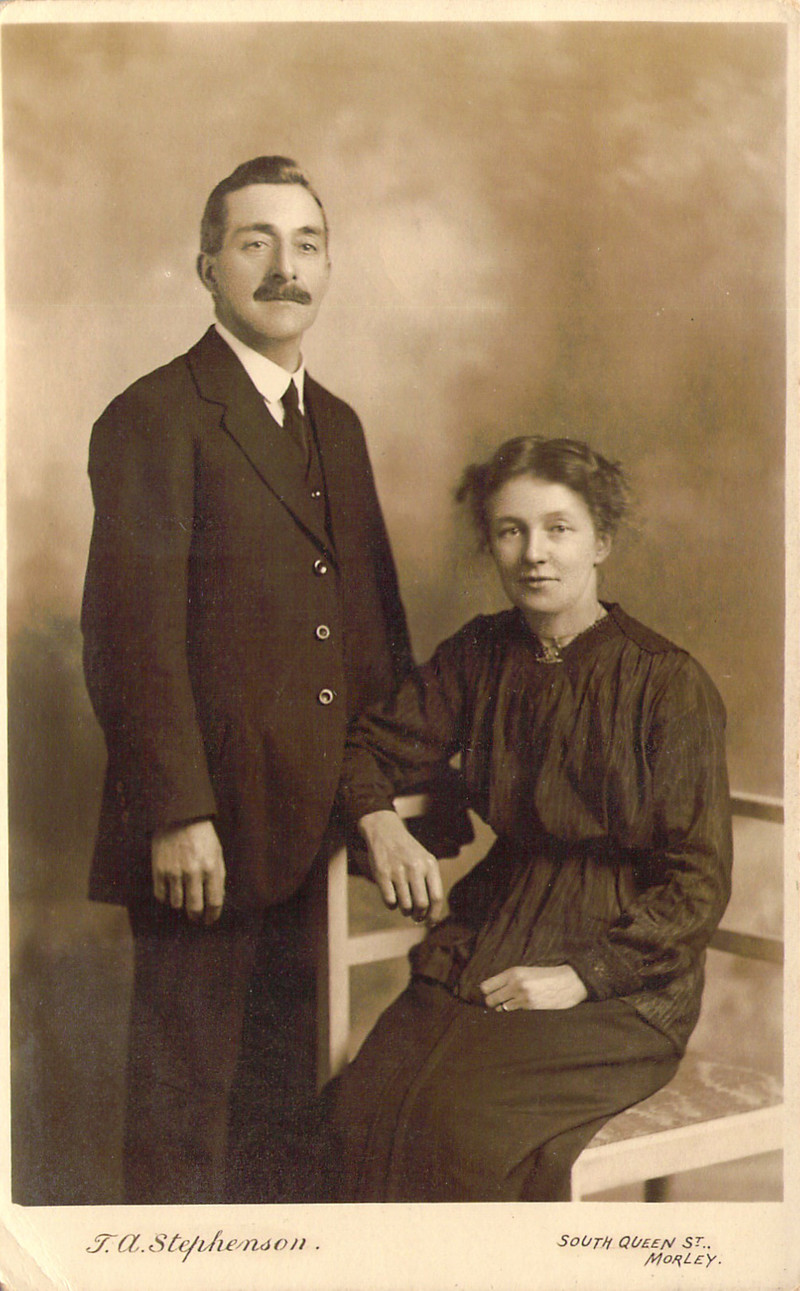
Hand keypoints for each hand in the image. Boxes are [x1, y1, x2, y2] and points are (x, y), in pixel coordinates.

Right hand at [151, 819, 225, 923]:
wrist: (178, 817)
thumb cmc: (201, 836)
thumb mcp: (217, 853)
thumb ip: (217, 877)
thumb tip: (215, 901)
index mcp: (211, 867)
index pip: (214, 902)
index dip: (212, 915)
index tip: (209, 920)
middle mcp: (193, 872)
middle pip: (194, 908)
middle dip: (196, 916)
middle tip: (196, 917)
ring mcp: (174, 872)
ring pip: (177, 904)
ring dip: (181, 905)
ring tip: (183, 898)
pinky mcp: (159, 870)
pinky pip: (161, 896)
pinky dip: (166, 898)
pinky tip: (170, 892)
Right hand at [358, 810, 444, 924]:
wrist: (386, 832)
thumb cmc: (409, 853)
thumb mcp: (425, 861)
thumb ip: (431, 884)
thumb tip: (432, 916)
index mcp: (430, 865)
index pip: (436, 897)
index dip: (434, 914)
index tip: (430, 923)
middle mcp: (415, 867)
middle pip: (421, 904)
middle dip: (418, 915)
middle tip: (415, 916)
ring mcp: (398, 870)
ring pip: (405, 905)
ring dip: (405, 911)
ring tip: (404, 906)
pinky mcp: (382, 874)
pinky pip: (389, 901)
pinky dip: (391, 905)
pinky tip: (392, 897)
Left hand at [480, 964, 588, 1010]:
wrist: (568, 981)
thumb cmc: (547, 975)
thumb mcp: (526, 971)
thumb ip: (510, 978)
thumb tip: (493, 989)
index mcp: (513, 972)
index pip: (486, 986)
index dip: (485, 991)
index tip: (489, 992)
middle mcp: (515, 983)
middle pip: (489, 999)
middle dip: (491, 1001)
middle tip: (496, 1000)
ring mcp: (522, 996)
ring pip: (499, 1007)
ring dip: (501, 1007)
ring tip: (507, 1003)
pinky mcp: (529, 1006)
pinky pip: (512, 1011)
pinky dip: (511, 1010)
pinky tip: (517, 1006)